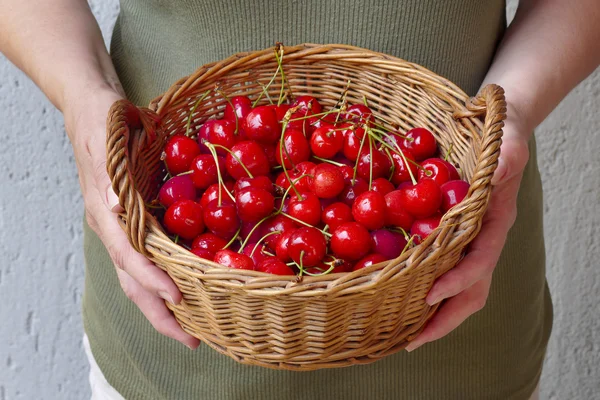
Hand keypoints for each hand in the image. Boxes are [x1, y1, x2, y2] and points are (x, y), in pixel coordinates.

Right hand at [65, 86, 199, 349]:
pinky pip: (145, 264)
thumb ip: (111, 169)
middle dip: (160, 313)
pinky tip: (186, 295)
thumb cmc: (105, 119)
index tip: (176, 298)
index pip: (128, 255)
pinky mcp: (130, 226)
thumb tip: (115, 206)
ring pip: (137, 280)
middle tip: (192, 339)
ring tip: (191, 329)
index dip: (151, 278)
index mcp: (105, 211)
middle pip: (131, 281)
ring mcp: (119, 230)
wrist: (90, 109)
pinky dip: (162, 285)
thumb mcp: (109, 135)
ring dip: (162, 308)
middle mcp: (111, 227)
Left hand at [405, 115, 529, 351]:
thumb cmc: (503, 137)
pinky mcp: (453, 237)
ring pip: (458, 289)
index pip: (481, 261)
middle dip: (445, 318)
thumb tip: (499, 169)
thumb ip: (505, 158)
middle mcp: (483, 239)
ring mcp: (469, 242)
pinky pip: (441, 270)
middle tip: (413, 340)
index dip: (458, 280)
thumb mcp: (506, 142)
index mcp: (496, 222)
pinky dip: (423, 288)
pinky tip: (399, 297)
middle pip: (472, 291)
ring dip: (434, 314)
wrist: (502, 132)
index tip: (430, 293)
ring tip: (405, 334)